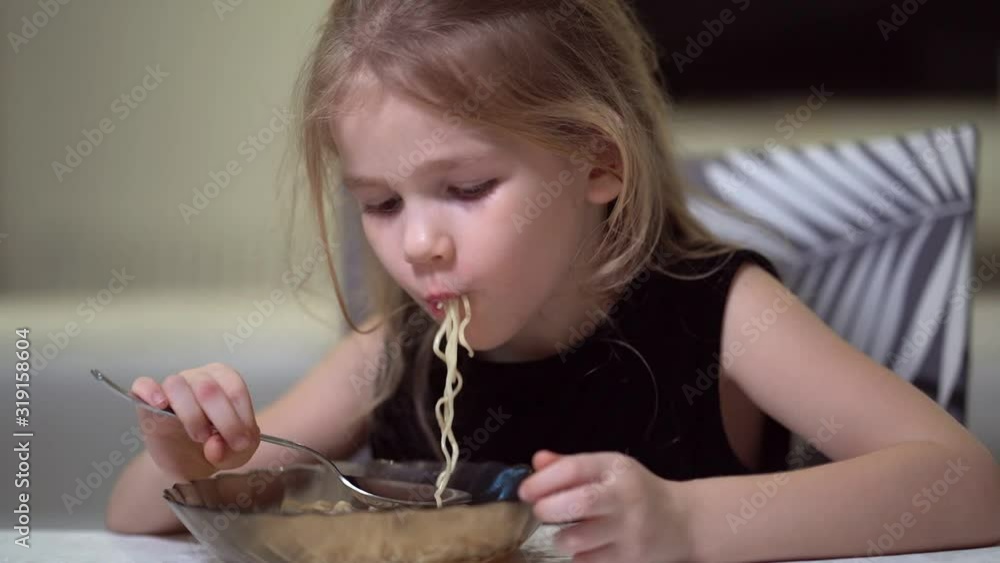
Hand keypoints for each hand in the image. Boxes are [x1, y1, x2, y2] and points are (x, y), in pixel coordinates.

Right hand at [130, 363, 260, 480]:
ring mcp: (172, 386)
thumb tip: (214, 445)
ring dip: (190, 415)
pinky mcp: (146, 400)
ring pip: (177, 386)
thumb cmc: (218, 447)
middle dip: (220, 420)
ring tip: (198, 435)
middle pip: (208, 388)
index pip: (235, 390)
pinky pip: (143, 385)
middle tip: (217, 442)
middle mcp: (199, 376)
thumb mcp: (237, 454)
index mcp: (226, 380)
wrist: (189, 461)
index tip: (239, 443)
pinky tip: (160, 405)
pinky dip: (150, 391)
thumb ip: (234, 450)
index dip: (239, 419)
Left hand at [518, 450, 693, 562]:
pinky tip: (583, 547)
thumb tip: (536, 462)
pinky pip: (589, 561)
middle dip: (548, 509)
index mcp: (616, 468)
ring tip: (563, 533)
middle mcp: (624, 496)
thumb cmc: (636, 491)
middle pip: (578, 503)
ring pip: (579, 538)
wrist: (682, 521)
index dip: (543, 480)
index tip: (525, 491)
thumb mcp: (608, 469)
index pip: (573, 469)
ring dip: (561, 538)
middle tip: (540, 512)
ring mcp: (629, 530)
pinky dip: (578, 556)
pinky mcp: (630, 557)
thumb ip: (571, 465)